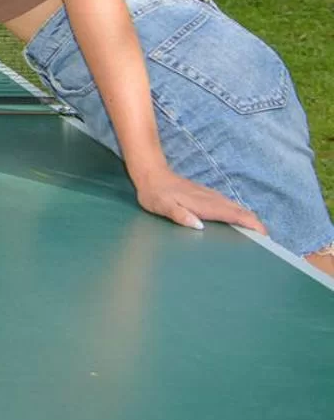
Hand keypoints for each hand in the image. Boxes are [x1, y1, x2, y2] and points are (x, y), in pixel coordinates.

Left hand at [132, 166, 264, 233]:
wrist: (151, 174)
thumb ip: (179, 215)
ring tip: (259, 238)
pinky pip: (229, 206)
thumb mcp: (161, 206)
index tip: (265, 236)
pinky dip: (240, 216)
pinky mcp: (208, 196)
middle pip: (241, 212)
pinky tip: (240, 224)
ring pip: (236, 208)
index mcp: (204, 204)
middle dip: (256, 226)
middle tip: (268, 245)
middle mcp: (212, 199)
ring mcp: (211, 196)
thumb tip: (198, 226)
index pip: (234, 214)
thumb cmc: (155, 193)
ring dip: (249, 221)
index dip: (251, 224)